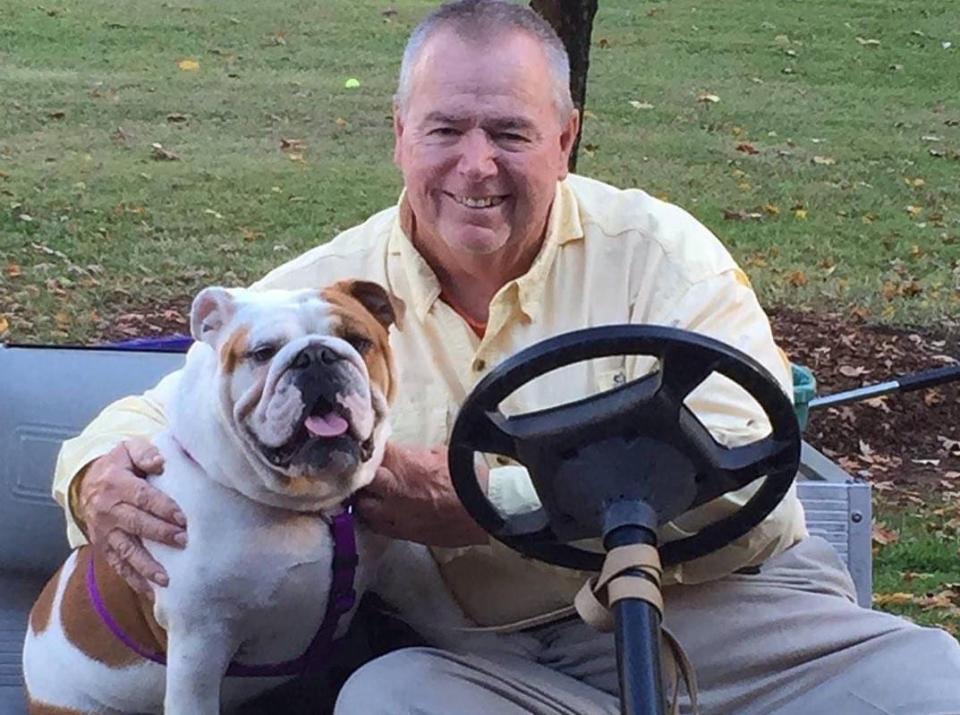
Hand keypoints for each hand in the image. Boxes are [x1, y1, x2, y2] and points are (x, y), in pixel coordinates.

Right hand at [75, 438, 186, 594]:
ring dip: (146, 566)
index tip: (182, 518)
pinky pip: (118, 566)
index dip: (162, 508)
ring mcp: (105, 532)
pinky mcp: (104, 548)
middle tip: (183, 542)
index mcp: (115, 484)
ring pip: (126, 551)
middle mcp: (108, 510)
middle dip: (160, 534)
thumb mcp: (128, 449)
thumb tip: (160, 463)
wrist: (86, 482)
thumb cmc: (119, 465)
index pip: (142, 497)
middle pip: (136, 525)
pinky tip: (151, 593)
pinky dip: (134, 580)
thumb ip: (145, 452)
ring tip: (166, 579)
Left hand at [355, 443, 488, 546]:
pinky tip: (380, 513)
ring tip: (371, 494)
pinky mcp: (401, 532)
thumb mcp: (438, 453)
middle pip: (358, 480)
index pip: (370, 451)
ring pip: (361, 506)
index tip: (368, 450)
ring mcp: (394, 513)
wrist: (482, 509)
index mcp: (402, 463)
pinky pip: (376, 526)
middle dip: (360, 475)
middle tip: (364, 473)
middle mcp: (392, 488)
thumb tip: (402, 455)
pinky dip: (374, 518)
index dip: (368, 450)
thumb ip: (412, 454)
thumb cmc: (465, 477)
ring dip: (364, 498)